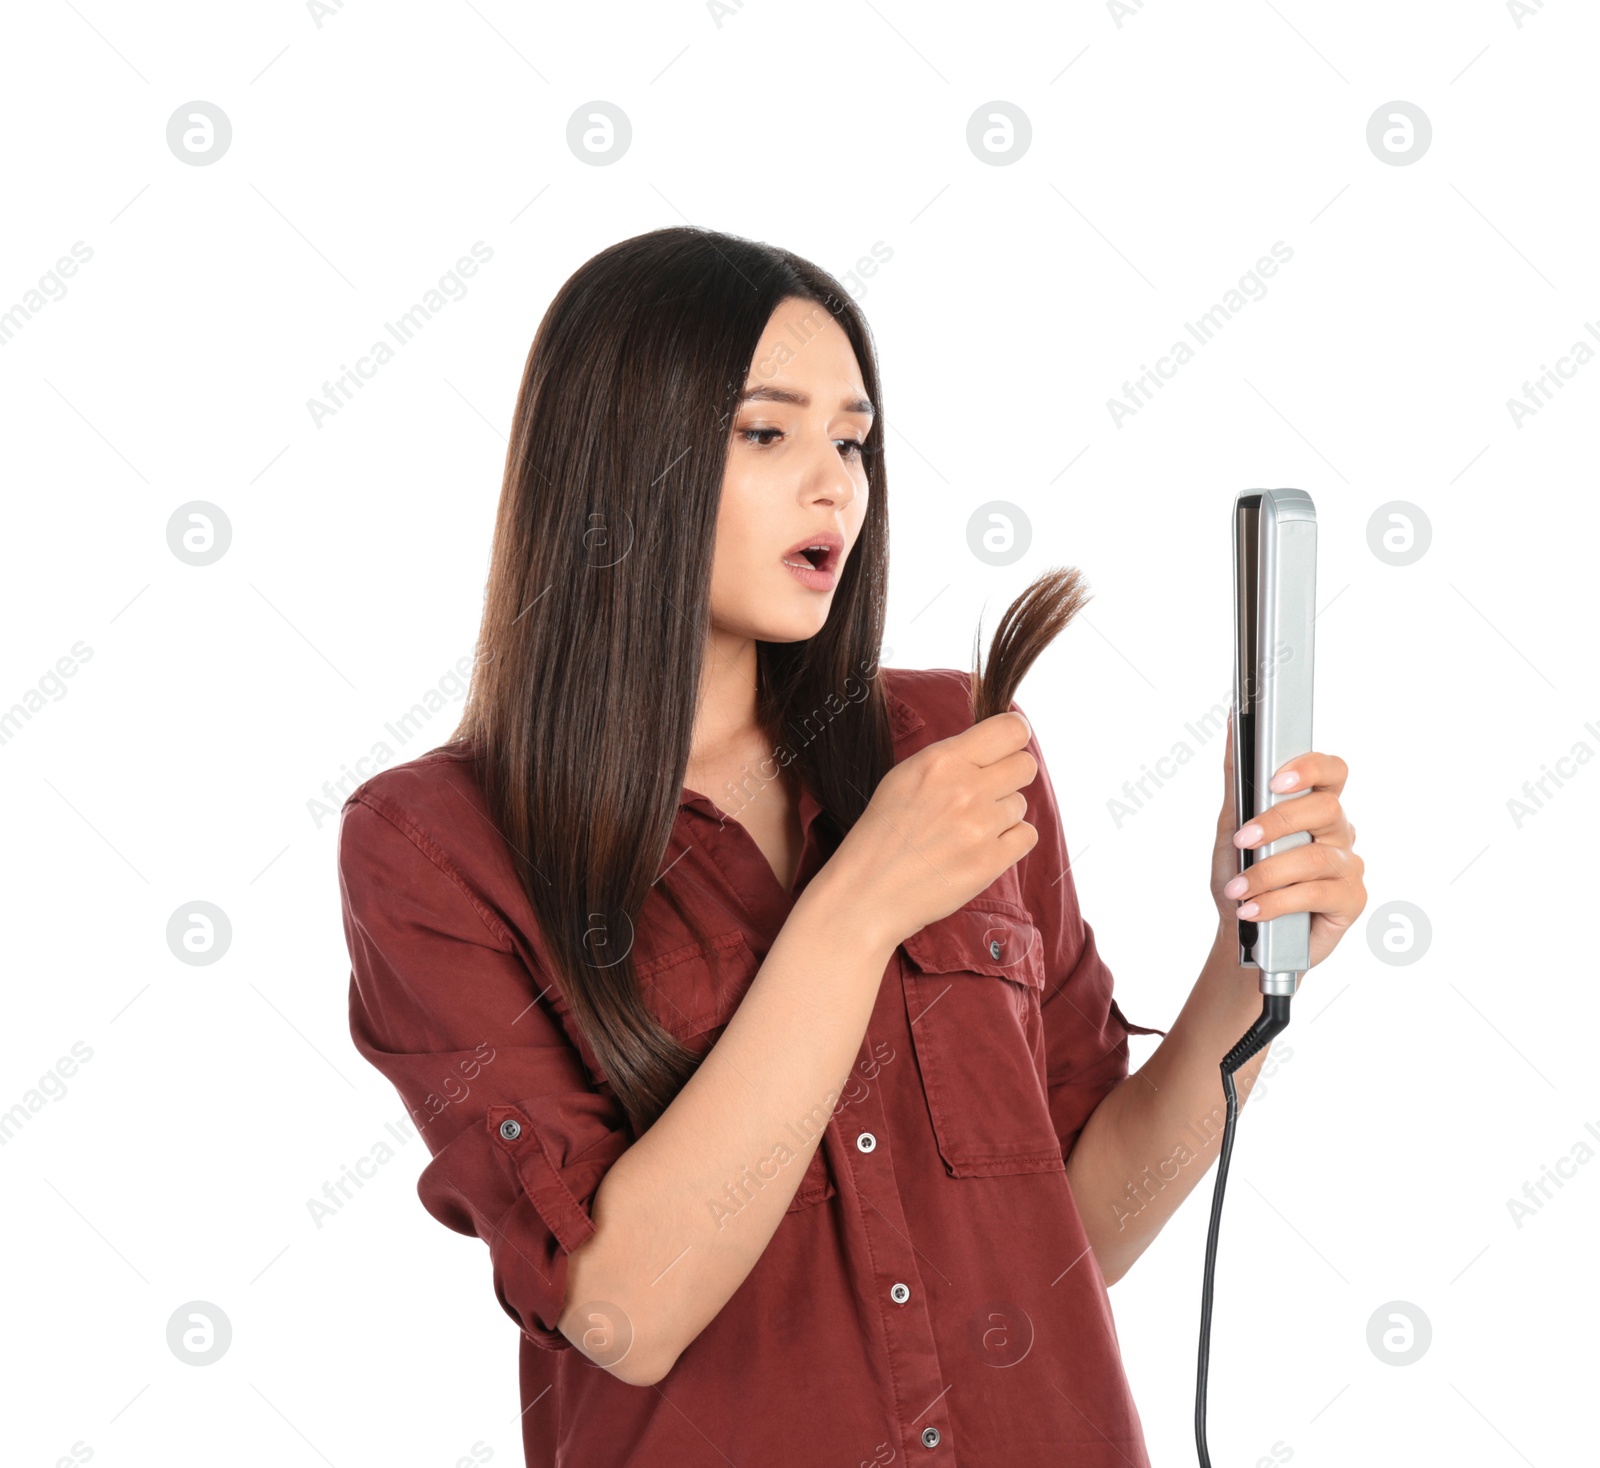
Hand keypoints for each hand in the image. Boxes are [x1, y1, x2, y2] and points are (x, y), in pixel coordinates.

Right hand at [826, 710, 1039, 950]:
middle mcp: (965, 788)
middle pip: (1026, 765)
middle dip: (1010, 777)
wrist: (868, 891)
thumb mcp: (905, 777)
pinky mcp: (990, 862)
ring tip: (965, 830)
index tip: (1007, 749)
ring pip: (1021, 804)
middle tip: (986, 793)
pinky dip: (1010, 842)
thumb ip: (951, 758)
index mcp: (942, 760)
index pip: (1011, 730)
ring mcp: (980, 826)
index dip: (1015, 737)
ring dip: (1001, 815)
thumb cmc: (884, 832)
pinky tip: (980, 847)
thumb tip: (994, 748)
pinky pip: (1027, 836)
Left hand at [1210, 709, 1365, 970]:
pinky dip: (1277, 901)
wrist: (1243, 934)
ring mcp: (1348, 865)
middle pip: (1324, 809)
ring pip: (1316, 857)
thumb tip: (1231, 727)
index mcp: (1315, 806)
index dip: (1309, 768)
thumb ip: (1237, 782)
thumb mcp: (1231, 828)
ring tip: (1238, 889)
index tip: (1274, 780)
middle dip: (1276, 823)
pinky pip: (1318, 893)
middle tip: (1242, 841)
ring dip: (1267, 873)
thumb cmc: (1242, 876)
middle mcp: (1338, 831)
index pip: (1332, 771)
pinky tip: (1252, 910)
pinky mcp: (1352, 900)